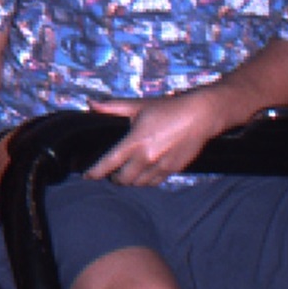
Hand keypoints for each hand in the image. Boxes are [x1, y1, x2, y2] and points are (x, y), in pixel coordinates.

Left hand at [84, 89, 229, 186]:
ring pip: (138, 184)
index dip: (95, 172)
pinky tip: (142, 174)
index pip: (109, 163)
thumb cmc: (169, 108)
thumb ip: (113, 107)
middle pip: (123, 179)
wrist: (200, 116)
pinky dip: (144, 181)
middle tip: (110, 173)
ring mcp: (161, 166)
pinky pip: (153, 182)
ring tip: (126, 173)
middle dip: (113, 178)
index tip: (87, 176)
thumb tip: (91, 105)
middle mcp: (147, 157)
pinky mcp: (172, 170)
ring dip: (129, 181)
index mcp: (136, 141)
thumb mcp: (139, 106)